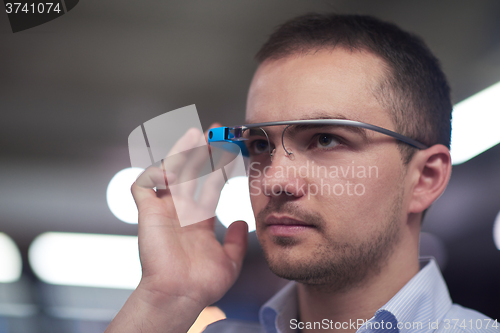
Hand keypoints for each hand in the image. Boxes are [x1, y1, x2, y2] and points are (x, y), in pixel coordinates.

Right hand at [132, 123, 248, 309]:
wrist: (181, 294)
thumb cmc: (202, 283)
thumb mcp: (230, 261)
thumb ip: (238, 242)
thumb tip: (243, 222)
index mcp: (199, 220)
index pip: (210, 185)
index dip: (220, 168)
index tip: (231, 152)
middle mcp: (182, 211)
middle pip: (191, 172)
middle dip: (201, 152)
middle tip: (213, 132)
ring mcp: (164, 210)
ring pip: (169, 172)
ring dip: (180, 152)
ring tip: (194, 135)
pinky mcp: (147, 212)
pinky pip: (143, 185)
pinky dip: (153, 173)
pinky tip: (171, 170)